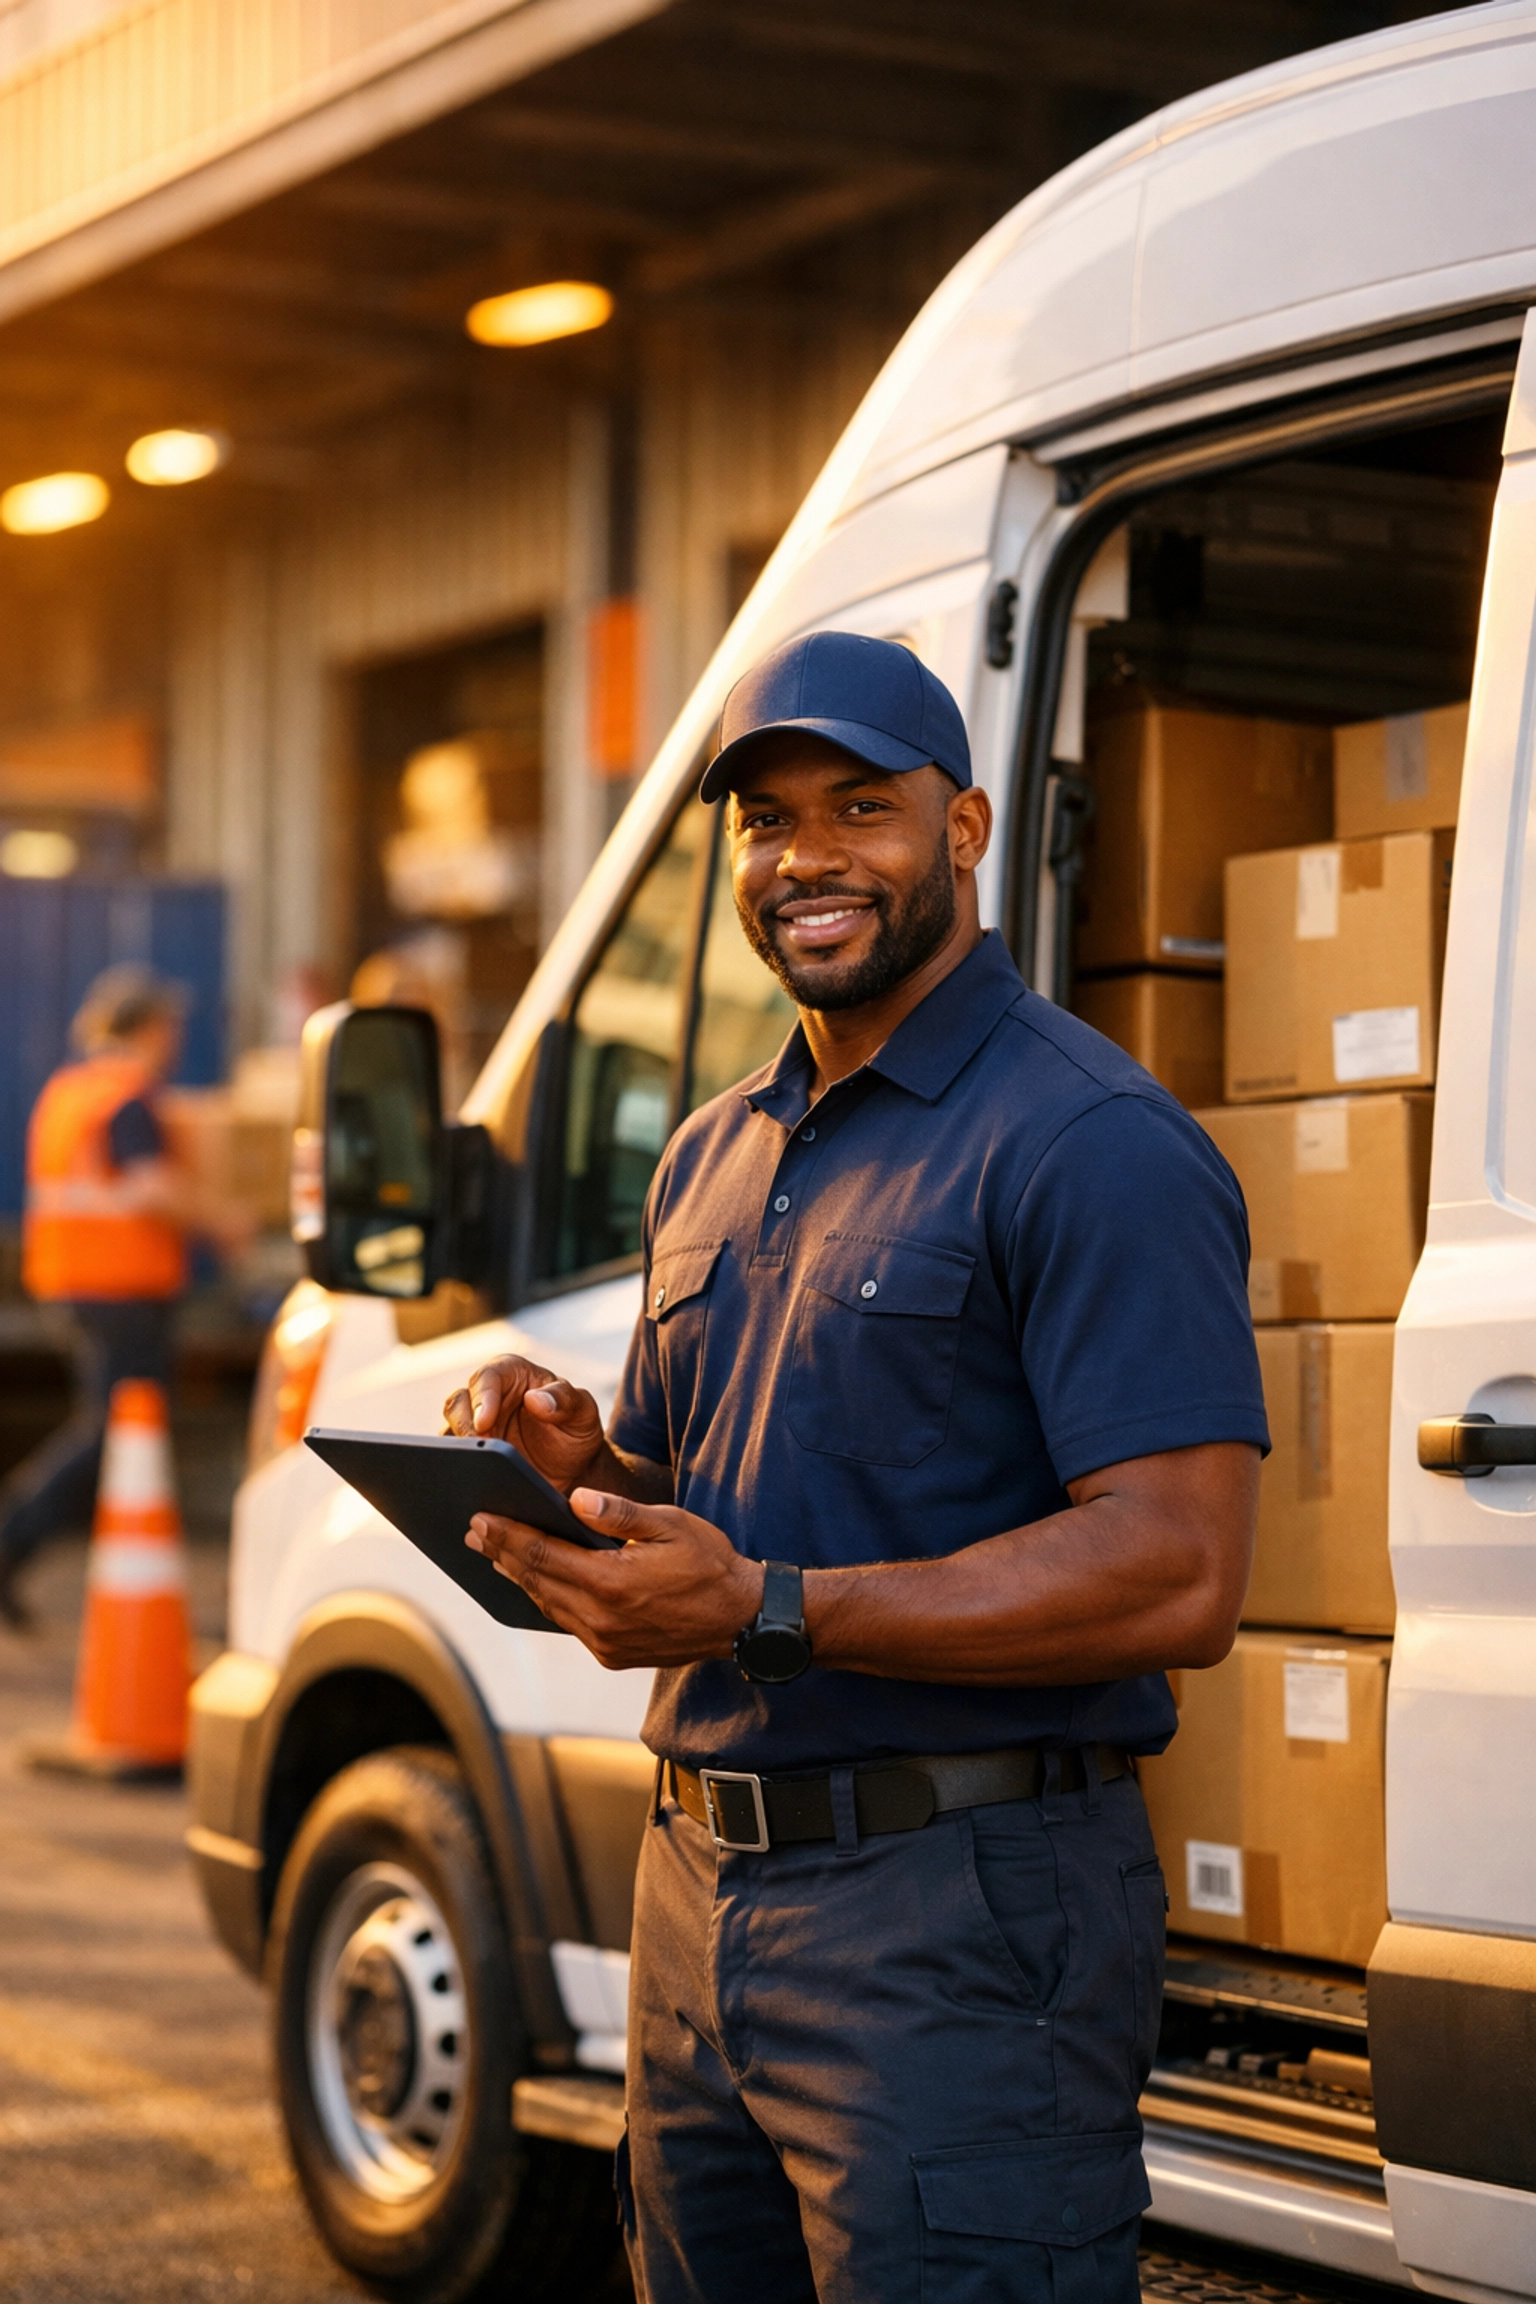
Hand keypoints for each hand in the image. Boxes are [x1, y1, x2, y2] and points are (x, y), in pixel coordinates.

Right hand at [442, 1354, 605, 1495]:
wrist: (572, 1470)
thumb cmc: (576, 1430)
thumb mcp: (583, 1413)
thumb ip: (566, 1400)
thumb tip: (535, 1399)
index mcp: (512, 1375)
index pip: (489, 1377)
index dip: (483, 1397)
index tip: (485, 1421)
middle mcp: (487, 1397)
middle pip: (458, 1403)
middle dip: (463, 1425)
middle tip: (476, 1449)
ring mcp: (474, 1428)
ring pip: (448, 1432)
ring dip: (455, 1449)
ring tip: (471, 1468)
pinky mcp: (469, 1455)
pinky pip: (451, 1460)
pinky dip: (455, 1469)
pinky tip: (468, 1485)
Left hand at [466, 1489, 763, 1670]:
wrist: (742, 1620)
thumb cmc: (710, 1563)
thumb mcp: (671, 1525)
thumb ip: (620, 1514)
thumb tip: (575, 1501)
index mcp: (611, 1583)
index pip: (542, 1555)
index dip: (507, 1535)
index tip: (480, 1517)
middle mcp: (601, 1619)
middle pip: (536, 1581)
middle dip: (501, 1553)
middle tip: (473, 1530)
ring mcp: (604, 1642)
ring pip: (548, 1604)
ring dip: (518, 1577)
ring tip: (494, 1554)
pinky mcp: (611, 1654)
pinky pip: (568, 1622)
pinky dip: (547, 1598)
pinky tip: (537, 1582)